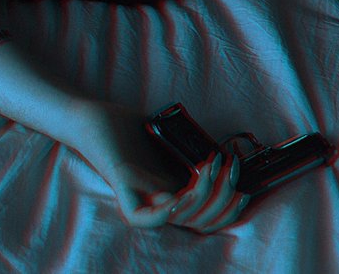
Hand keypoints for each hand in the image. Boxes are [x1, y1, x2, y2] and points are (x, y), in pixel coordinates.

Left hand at [74, 101, 249, 232]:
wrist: (94, 117)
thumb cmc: (130, 128)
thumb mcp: (173, 141)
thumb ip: (197, 152)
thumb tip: (230, 153)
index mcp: (173, 194)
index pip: (208, 219)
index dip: (231, 208)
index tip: (245, 183)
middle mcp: (159, 201)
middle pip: (201, 221)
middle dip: (224, 196)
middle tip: (230, 165)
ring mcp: (141, 197)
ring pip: (181, 218)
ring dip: (204, 194)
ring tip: (211, 164)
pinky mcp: (123, 188)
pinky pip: (145, 217)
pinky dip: (167, 212)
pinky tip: (182, 194)